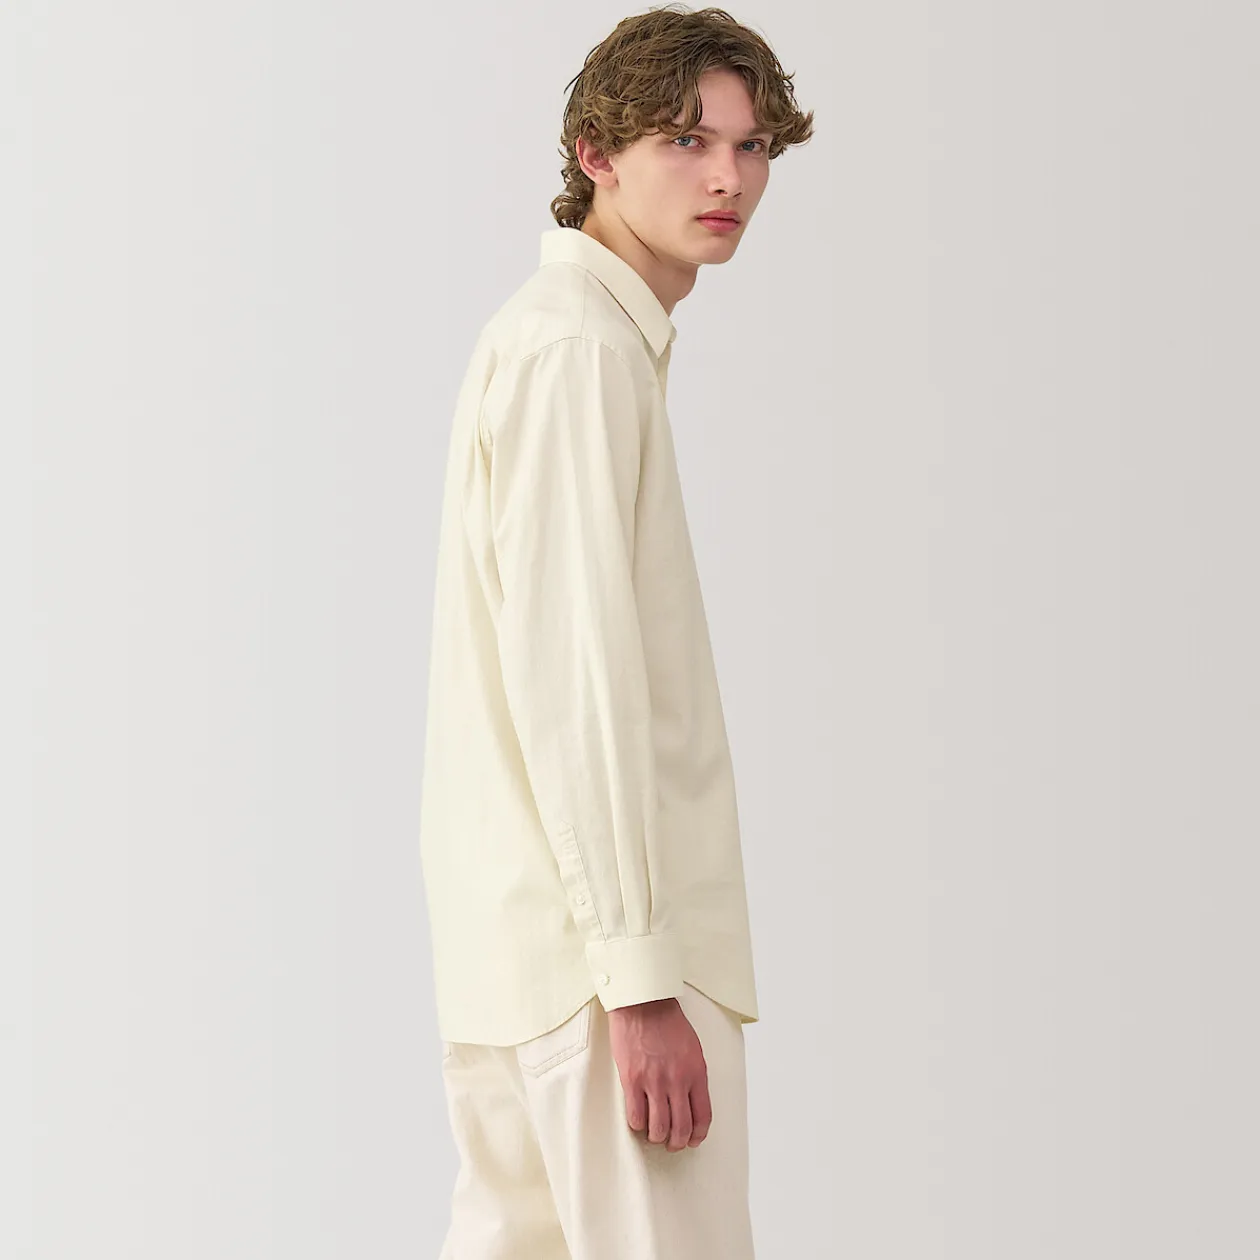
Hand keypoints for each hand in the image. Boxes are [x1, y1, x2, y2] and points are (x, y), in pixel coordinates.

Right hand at [607, 997, 711, 1150]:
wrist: (643, 1004)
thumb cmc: (667, 1021)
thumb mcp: (693, 1047)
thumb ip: (693, 1074)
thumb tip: (690, 1100)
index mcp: (697, 1072)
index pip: (703, 1116)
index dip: (698, 1135)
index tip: (693, 1140)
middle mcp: (678, 1080)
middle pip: (681, 1128)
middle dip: (677, 1142)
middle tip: (671, 1143)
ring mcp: (654, 1082)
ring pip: (658, 1128)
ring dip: (656, 1137)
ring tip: (653, 1134)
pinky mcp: (632, 1080)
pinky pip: (636, 1116)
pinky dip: (637, 1125)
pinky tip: (637, 1120)